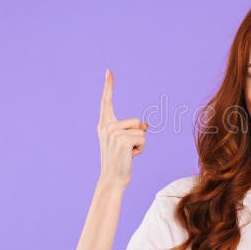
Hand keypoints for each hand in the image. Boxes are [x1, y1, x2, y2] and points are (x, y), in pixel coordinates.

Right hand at [98, 69, 147, 185]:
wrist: (113, 178)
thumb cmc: (120, 160)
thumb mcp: (125, 141)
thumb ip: (132, 130)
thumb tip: (146, 124)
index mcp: (104, 125)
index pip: (106, 102)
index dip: (108, 86)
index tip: (109, 71)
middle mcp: (106, 127)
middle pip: (136, 121)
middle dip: (137, 135)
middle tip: (126, 150)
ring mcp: (113, 134)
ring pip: (141, 131)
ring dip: (139, 144)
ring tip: (128, 153)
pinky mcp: (122, 141)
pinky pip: (143, 139)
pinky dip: (141, 149)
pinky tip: (130, 156)